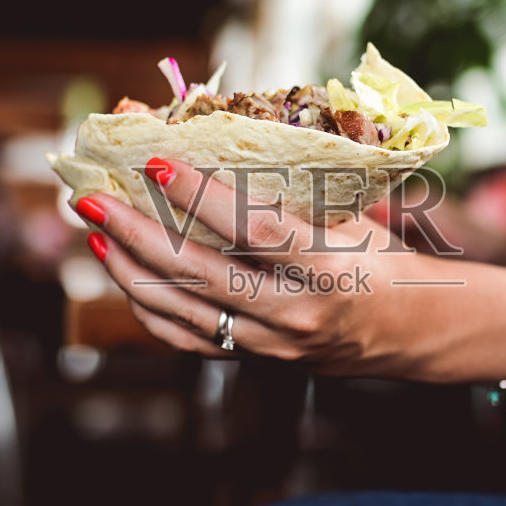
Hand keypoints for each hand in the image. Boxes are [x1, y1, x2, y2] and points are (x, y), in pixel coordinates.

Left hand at [72, 157, 439, 374]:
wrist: (415, 332)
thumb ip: (292, 196)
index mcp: (328, 268)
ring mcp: (272, 345)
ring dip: (128, 269)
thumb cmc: (384, 261)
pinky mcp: (257, 362)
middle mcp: (295, 313)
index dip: (200, 197)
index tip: (157, 161)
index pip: (253, 230)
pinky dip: (149, 307)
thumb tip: (222, 143)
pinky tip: (125, 273)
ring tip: (94, 232)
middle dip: (134, 232)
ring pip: (181, 311)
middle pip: (198, 273)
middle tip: (90, 198)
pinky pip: (187, 339)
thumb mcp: (353, 219)